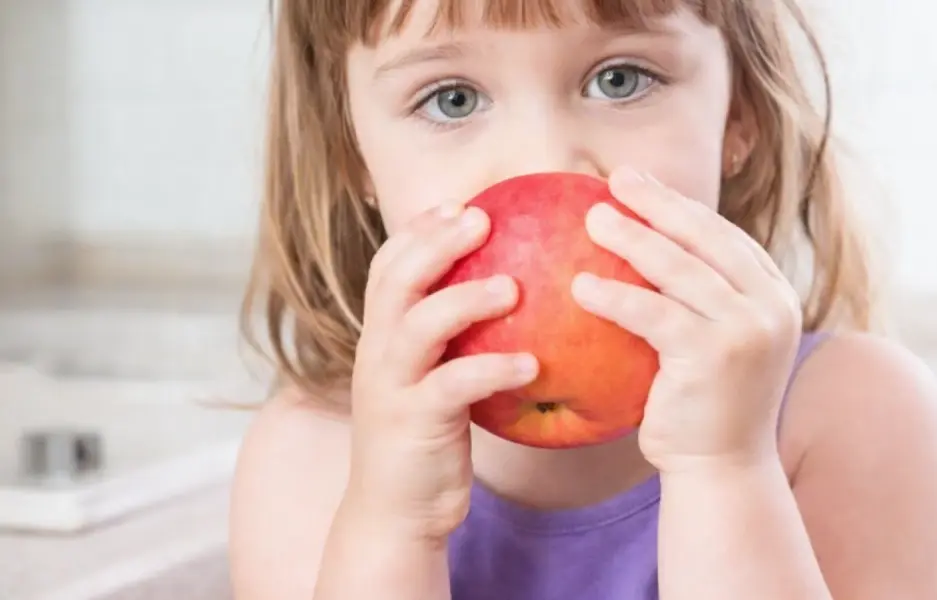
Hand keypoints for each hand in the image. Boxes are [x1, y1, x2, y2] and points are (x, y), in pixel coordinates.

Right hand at [348, 203, 538, 540]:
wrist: (393, 513)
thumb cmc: (425, 440)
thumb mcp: (429, 380)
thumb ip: (450, 341)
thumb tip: (508, 299)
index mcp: (381, 337)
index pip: (388, 267)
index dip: (418, 231)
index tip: (458, 204)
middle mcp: (378, 353)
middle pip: (397, 281)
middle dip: (436, 243)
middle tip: (483, 218)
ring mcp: (390, 388)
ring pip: (418, 325)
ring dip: (466, 299)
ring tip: (514, 287)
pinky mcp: (412, 424)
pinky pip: (453, 386)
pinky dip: (492, 369)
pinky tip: (532, 364)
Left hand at [571, 166, 801, 472]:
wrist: (721, 468)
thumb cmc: (703, 403)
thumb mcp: (712, 339)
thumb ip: (697, 296)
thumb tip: (641, 245)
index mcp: (773, 294)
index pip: (722, 236)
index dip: (679, 205)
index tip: (638, 182)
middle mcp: (771, 305)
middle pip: (706, 238)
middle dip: (658, 203)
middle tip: (616, 178)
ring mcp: (749, 329)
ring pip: (681, 269)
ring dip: (633, 238)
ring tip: (593, 218)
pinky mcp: (717, 355)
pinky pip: (655, 313)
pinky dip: (616, 296)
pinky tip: (581, 286)